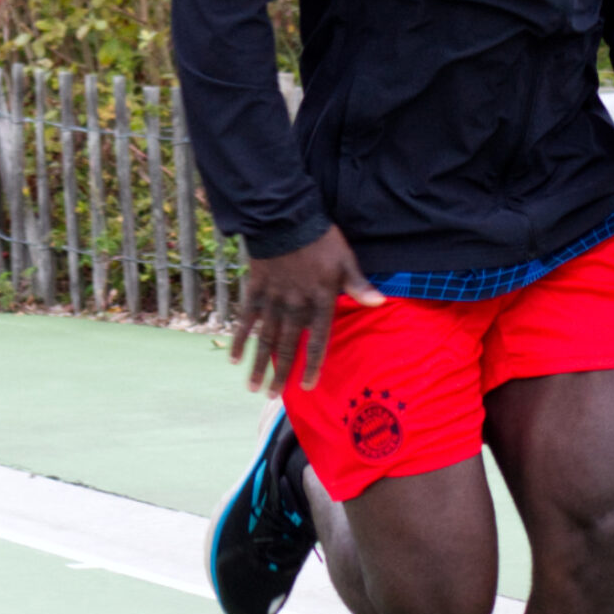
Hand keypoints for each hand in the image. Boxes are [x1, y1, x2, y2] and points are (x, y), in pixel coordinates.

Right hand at [232, 225, 383, 391]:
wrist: (285, 218)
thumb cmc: (320, 240)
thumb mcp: (345, 260)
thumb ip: (359, 285)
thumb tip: (379, 302)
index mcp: (319, 302)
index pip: (317, 342)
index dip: (311, 365)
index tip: (306, 386)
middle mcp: (294, 306)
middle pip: (286, 346)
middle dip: (279, 373)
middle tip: (271, 396)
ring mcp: (272, 299)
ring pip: (264, 338)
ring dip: (258, 364)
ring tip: (252, 386)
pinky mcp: (255, 289)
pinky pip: (246, 319)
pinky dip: (240, 338)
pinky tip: (234, 357)